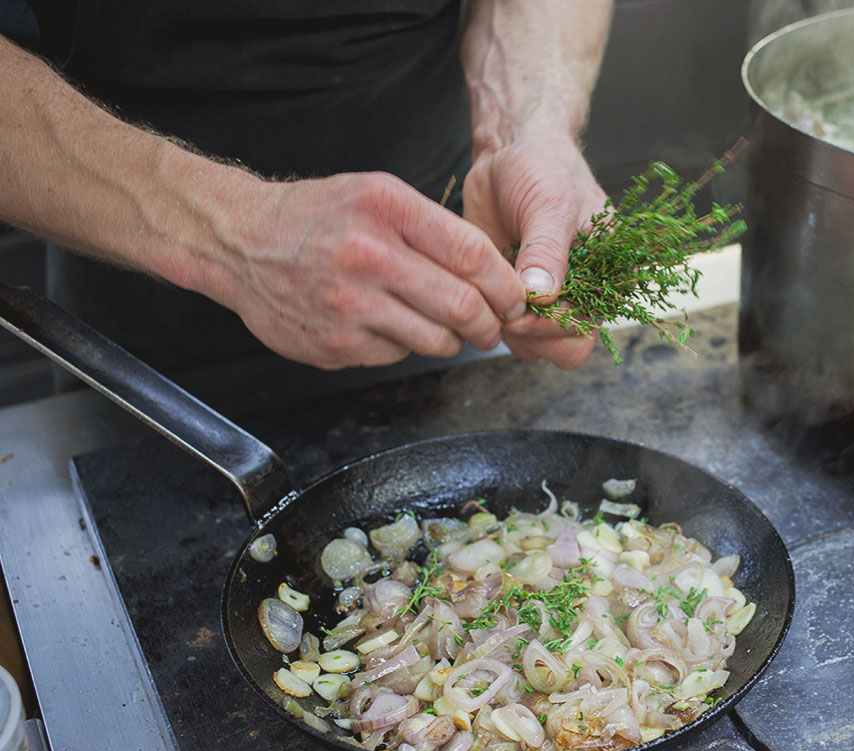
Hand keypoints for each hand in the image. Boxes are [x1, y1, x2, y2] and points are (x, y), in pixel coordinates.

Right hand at [217, 172, 527, 369]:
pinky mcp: (336, 344)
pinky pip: (398, 355)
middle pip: (463, 306)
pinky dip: (405, 345)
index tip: (516, 297)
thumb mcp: (377, 195)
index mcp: (387, 208)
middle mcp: (368, 254)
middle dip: (490, 324)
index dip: (506, 284)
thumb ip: (434, 228)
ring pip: (436, 340)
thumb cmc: (319, 217)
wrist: (241, 242)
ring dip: (452, 340)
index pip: (473, 254)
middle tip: (492, 327)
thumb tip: (496, 272)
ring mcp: (350, 304)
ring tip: (444, 327)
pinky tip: (388, 325)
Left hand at [463, 134, 606, 368]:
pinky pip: (504, 330)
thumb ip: (547, 251)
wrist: (508, 152)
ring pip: (532, 347)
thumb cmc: (542, 168)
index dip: (553, 328)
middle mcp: (582, 296)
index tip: (524, 305)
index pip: (586, 331)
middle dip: (531, 334)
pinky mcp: (514, 297)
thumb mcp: (550, 202)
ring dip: (508, 328)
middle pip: (563, 350)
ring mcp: (547, 301)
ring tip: (491, 287)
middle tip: (505, 304)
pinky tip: (480, 285)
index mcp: (607, 278)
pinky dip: (489, 316)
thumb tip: (544, 296)